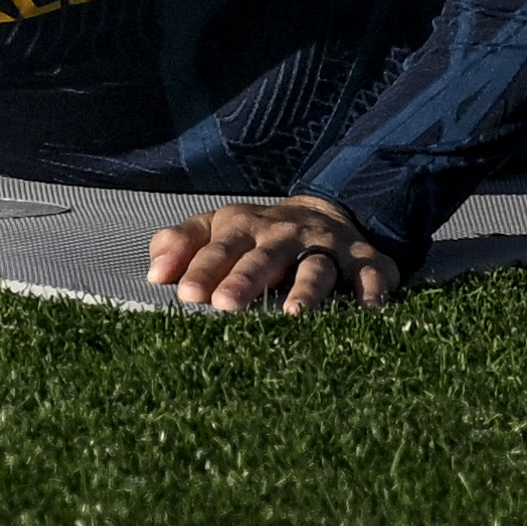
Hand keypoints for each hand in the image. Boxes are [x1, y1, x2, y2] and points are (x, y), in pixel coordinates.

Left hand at [145, 194, 399, 313]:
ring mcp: (326, 247)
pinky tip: (369, 311)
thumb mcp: (215, 228)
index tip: (186, 293)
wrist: (324, 210)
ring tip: (294, 315)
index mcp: (243, 227)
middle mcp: (284, 235)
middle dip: (244, 279)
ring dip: (306, 291)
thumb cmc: (257, 233)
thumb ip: (181, 244)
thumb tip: (154, 273)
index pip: (218, 247)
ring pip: (315, 268)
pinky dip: (373, 292)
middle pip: (262, 257)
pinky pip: (373, 277)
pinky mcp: (367, 261)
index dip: (201, 268)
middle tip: (225, 305)